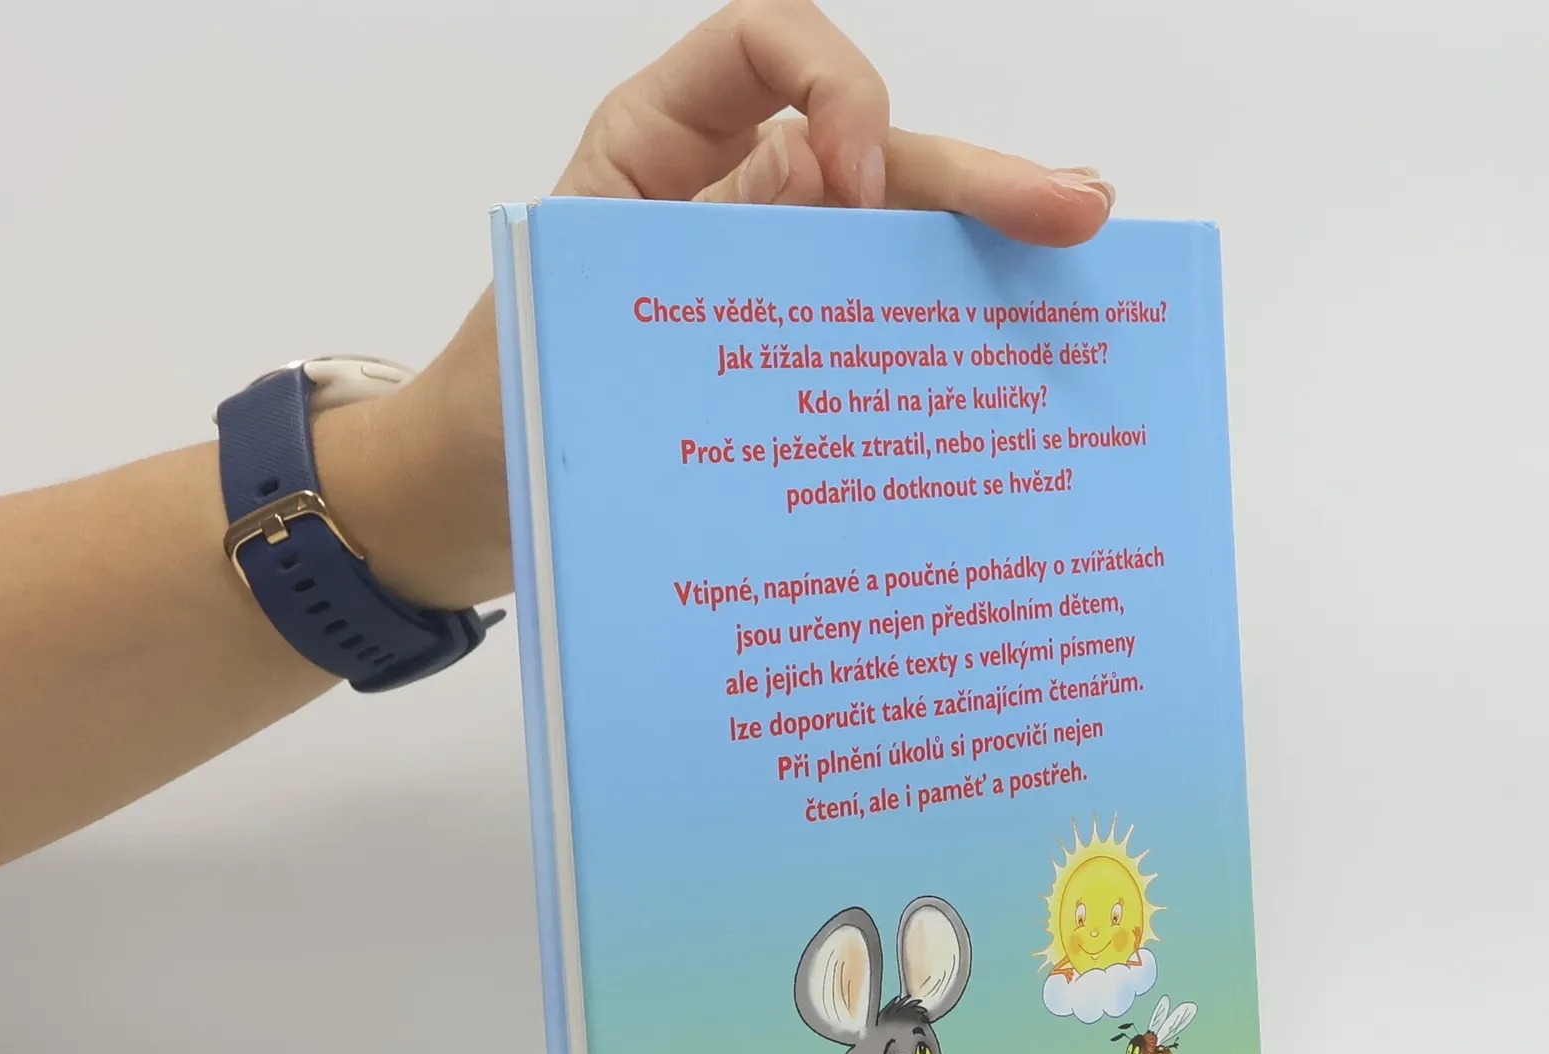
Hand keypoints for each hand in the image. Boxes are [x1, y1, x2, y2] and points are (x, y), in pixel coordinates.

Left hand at [320, 0, 1114, 610]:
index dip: (829, 88)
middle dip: (975, 179)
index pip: (764, 46)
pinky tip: (1013, 376)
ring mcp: (770, 287)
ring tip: (1084, 279)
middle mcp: (728, 204)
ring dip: (988, 263)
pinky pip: (876, 342)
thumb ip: (669, 281)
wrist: (464, 511)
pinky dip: (942, 354)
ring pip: (896, 251)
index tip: (849, 188)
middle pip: (872, 156)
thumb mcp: (564, 325)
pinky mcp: (791, 370)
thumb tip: (807, 263)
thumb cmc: (491, 409)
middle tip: (1076, 215)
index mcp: (656, 156)